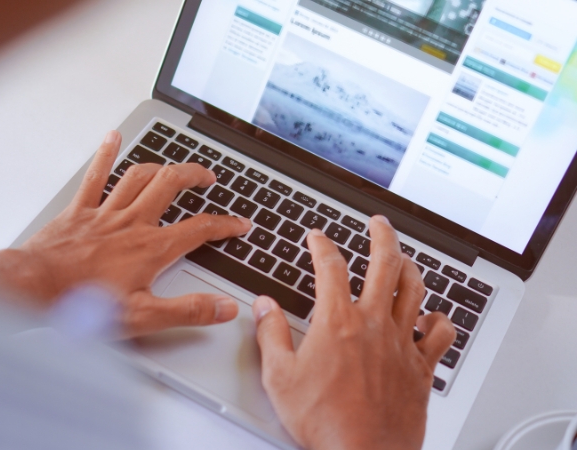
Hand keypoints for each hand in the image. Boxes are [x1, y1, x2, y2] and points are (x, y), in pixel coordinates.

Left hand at [0, 130, 251, 337]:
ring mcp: (105, 213)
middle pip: (171, 186)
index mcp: (151, 248)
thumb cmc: (83, 304)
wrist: (36, 288)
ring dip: (160, 166)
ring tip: (173, 165)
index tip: (240, 224)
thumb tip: (224, 308)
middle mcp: (132, 223)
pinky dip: (106, 155)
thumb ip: (188, 311)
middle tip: (209, 177)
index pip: (199, 229)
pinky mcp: (79, 211)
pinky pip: (96, 176)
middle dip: (194, 176)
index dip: (225, 225)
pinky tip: (112, 138)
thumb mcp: (144, 317)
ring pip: (139, 177)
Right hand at [252, 216, 454, 449]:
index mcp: (337, 323)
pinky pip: (439, 334)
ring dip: (410, 267)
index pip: (330, 267)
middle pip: (385, 264)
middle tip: (378, 223)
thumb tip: (263, 306)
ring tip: (404, 258)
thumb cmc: (324, 422)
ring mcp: (401, 344)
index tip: (317, 236)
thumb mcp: (279, 377)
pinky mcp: (421, 368)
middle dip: (382, 235)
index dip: (322, 244)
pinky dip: (439, 319)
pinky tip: (434, 316)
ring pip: (415, 290)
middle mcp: (374, 325)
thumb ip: (270, 335)